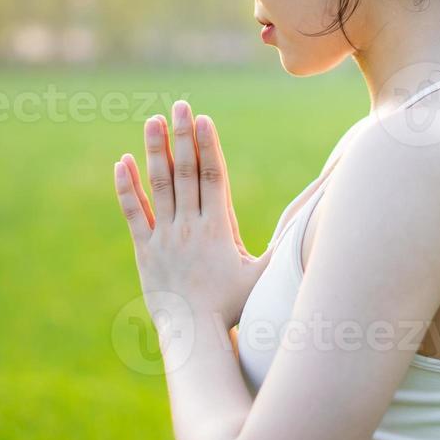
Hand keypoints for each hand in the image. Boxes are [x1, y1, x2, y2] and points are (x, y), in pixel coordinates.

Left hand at [113, 100, 269, 328]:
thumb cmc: (236, 306)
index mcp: (218, 229)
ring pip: (158, 185)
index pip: (212, 177)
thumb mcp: (267, 271)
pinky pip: (133, 212)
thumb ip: (288, 239)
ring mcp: (164, 236)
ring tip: (152, 121)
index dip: (207, 145)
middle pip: (185, 172)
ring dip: (154, 150)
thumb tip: (317, 216)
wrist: (194, 334)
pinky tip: (122, 162)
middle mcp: (189, 227)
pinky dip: (126, 187)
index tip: (203, 119)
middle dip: (183, 135)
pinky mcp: (145, 249)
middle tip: (179, 105)